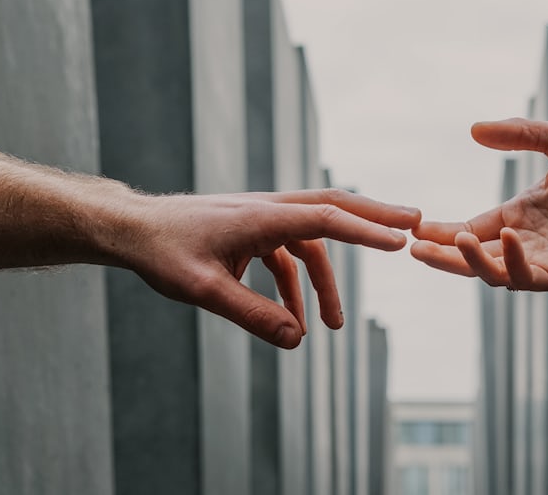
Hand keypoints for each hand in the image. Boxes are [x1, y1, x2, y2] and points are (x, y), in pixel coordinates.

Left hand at [115, 188, 419, 348]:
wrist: (131, 230)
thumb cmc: (163, 254)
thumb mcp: (205, 291)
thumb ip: (253, 316)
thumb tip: (298, 340)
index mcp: (262, 216)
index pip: (326, 219)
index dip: (366, 230)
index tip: (401, 240)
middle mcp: (268, 210)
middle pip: (333, 208)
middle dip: (375, 218)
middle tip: (415, 223)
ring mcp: (261, 219)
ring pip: (312, 239)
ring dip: (327, 281)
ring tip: (336, 326)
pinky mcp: (251, 232)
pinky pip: (287, 255)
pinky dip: (296, 285)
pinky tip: (293, 321)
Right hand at [411, 118, 547, 290]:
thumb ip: (517, 134)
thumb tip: (474, 129)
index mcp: (519, 215)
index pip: (471, 229)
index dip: (442, 232)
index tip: (415, 227)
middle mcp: (525, 242)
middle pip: (472, 257)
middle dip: (442, 255)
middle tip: (414, 248)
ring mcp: (543, 261)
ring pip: (493, 273)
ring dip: (469, 261)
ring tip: (453, 240)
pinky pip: (527, 277)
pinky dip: (512, 262)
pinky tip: (506, 238)